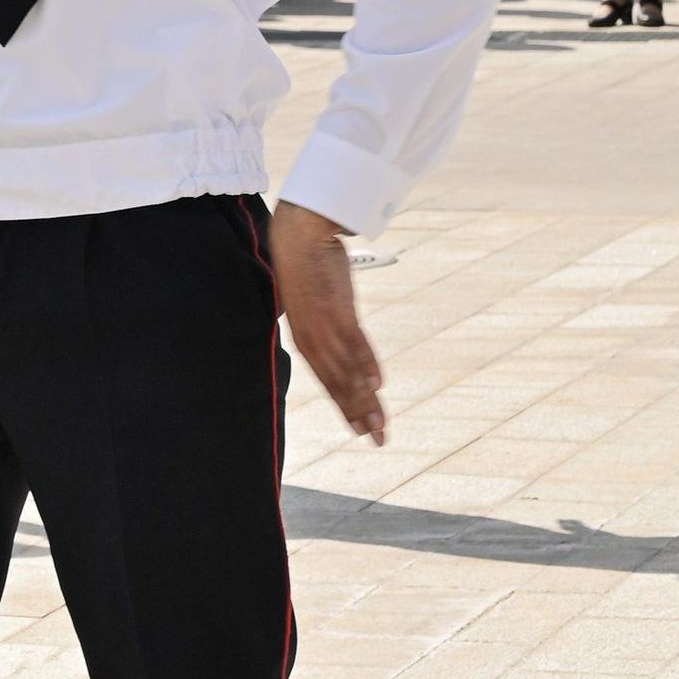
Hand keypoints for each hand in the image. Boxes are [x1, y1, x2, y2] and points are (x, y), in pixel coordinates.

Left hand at [269, 200, 385, 446]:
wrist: (297, 238)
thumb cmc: (306, 268)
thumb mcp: (310, 304)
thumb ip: (323, 326)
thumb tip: (335, 339)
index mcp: (305, 340)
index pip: (328, 382)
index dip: (345, 407)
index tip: (360, 430)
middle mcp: (313, 340)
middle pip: (339, 385)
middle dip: (359, 414)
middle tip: (378, 440)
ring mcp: (325, 326)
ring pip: (348, 371)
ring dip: (366, 399)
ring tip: (380, 423)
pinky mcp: (337, 310)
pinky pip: (355, 342)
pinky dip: (367, 364)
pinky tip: (377, 384)